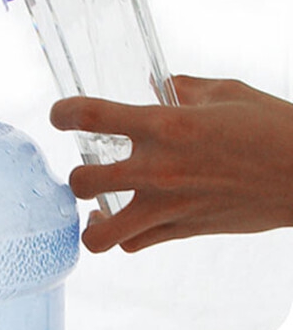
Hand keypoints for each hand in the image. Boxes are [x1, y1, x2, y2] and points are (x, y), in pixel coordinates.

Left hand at [50, 76, 292, 252]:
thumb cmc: (272, 127)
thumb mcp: (225, 92)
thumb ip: (181, 86)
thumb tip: (157, 84)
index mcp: (165, 126)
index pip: (91, 116)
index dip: (62, 113)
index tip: (58, 114)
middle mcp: (159, 169)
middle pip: (83, 180)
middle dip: (75, 173)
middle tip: (84, 163)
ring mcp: (170, 206)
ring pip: (104, 233)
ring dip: (90, 218)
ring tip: (94, 205)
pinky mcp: (186, 230)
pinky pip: (137, 245)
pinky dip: (122, 236)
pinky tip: (123, 219)